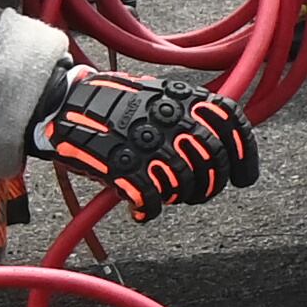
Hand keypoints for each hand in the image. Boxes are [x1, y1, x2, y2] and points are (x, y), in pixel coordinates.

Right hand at [33, 65, 256, 219]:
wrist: (62, 105)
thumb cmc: (109, 103)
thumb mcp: (155, 95)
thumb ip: (186, 113)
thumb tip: (219, 140)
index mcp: (180, 97)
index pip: (230, 122)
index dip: (244, 154)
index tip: (245, 176)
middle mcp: (169, 118)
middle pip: (212, 158)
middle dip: (211, 183)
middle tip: (199, 193)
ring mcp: (147, 142)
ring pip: (184, 181)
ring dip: (179, 196)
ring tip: (166, 197)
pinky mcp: (123, 165)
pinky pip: (150, 197)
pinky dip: (149, 209)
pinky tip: (142, 210)